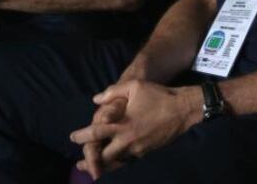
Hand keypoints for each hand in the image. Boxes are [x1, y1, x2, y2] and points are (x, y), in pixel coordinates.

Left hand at [70, 81, 201, 167]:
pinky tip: (114, 160)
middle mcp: (128, 141)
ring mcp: (139, 148)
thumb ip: (112, 92)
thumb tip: (96, 100)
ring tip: (94, 170)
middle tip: (79, 165)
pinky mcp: (147, 151)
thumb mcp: (134, 86)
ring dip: (104, 165)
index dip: (82, 136)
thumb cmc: (158, 95)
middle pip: (104, 157)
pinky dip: (119, 160)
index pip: (96, 134)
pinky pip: (129, 159)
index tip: (73, 138)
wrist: (183, 109)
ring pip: (117, 162)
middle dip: (90, 161)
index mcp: (122, 125)